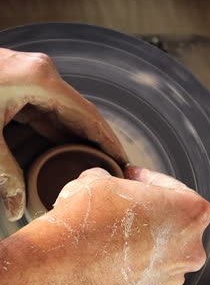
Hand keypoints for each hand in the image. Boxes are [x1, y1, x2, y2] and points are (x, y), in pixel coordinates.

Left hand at [0, 48, 126, 220]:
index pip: (88, 116)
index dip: (108, 140)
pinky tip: (52, 153)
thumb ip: (4, 172)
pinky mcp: (16, 85)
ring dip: (67, 141)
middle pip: (76, 116)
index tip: (123, 161)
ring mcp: (28, 79)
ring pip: (58, 115)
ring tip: (82, 167)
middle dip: (90, 144)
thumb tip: (16, 207)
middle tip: (105, 171)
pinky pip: (41, 113)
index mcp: (42, 81)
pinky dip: (47, 134)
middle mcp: (41, 76)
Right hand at [39, 167, 209, 284]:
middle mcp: (191, 248)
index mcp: (192, 213)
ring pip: (159, 249)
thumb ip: (114, 178)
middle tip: (123, 203)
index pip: (173, 188)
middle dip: (148, 211)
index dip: (148, 179)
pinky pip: (143, 271)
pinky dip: (130, 260)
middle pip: (171, 221)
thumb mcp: (100, 178)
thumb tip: (104, 180)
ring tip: (113, 229)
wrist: (64, 261)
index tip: (132, 177)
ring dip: (141, 238)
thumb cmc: (89, 216)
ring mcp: (171, 276)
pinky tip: (108, 251)